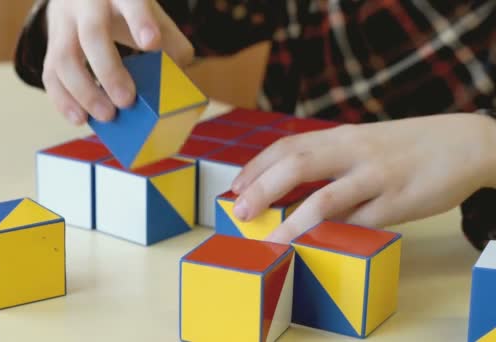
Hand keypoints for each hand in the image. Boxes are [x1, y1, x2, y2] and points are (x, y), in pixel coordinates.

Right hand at [43, 0, 193, 124]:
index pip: (130, 2)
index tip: (152, 44)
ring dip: (85, 92)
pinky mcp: (52, 47)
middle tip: (127, 100)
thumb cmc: (125, 10)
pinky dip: (63, 100)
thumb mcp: (152, 15)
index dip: (140, 22)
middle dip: (109, 70)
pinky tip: (80, 119)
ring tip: (106, 115)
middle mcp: (87, 5)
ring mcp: (64, 25)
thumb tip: (176, 80)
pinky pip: (51, 75)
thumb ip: (171, 43)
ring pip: (64, 58)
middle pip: (92, 34)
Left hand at [231, 113, 495, 243]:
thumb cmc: (403, 147)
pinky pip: (360, 224)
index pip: (288, 146)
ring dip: (293, 221)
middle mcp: (353, 152)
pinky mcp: (399, 202)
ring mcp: (376, 177)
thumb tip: (286, 190)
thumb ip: (328, 161)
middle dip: (263, 188)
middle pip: (298, 165)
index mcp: (340, 136)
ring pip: (326, 198)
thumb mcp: (362, 143)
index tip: (235, 186)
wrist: (464, 142)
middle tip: (240, 211)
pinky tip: (318, 246)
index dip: (257, 165)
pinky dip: (336, 235)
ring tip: (272, 239)